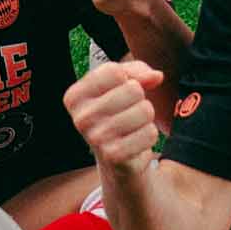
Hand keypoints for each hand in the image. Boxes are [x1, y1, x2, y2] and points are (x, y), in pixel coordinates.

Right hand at [66, 57, 169, 172]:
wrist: (115, 158)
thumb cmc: (117, 114)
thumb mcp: (121, 85)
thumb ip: (138, 71)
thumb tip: (156, 76)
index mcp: (75, 97)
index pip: (114, 71)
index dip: (127, 78)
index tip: (119, 92)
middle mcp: (81, 117)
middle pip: (133, 89)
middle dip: (139, 99)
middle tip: (128, 112)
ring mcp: (96, 138)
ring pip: (145, 110)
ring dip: (146, 118)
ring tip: (133, 127)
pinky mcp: (114, 155)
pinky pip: (150, 133)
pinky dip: (149, 135)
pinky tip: (136, 141)